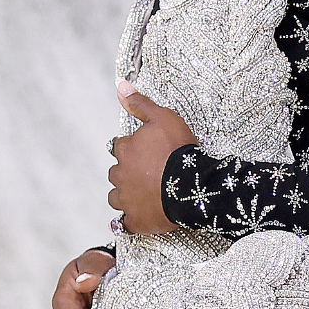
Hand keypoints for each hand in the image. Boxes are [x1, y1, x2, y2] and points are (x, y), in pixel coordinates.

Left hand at [108, 80, 195, 235]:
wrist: (191, 184)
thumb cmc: (179, 150)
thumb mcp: (163, 118)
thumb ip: (140, 103)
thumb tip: (120, 85)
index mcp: (124, 150)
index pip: (120, 147)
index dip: (135, 149)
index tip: (149, 152)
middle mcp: (120, 174)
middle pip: (116, 172)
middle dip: (128, 172)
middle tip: (150, 173)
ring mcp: (126, 200)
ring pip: (117, 197)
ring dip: (127, 195)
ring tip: (146, 194)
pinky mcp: (135, 221)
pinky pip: (127, 222)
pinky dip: (133, 219)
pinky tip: (143, 215)